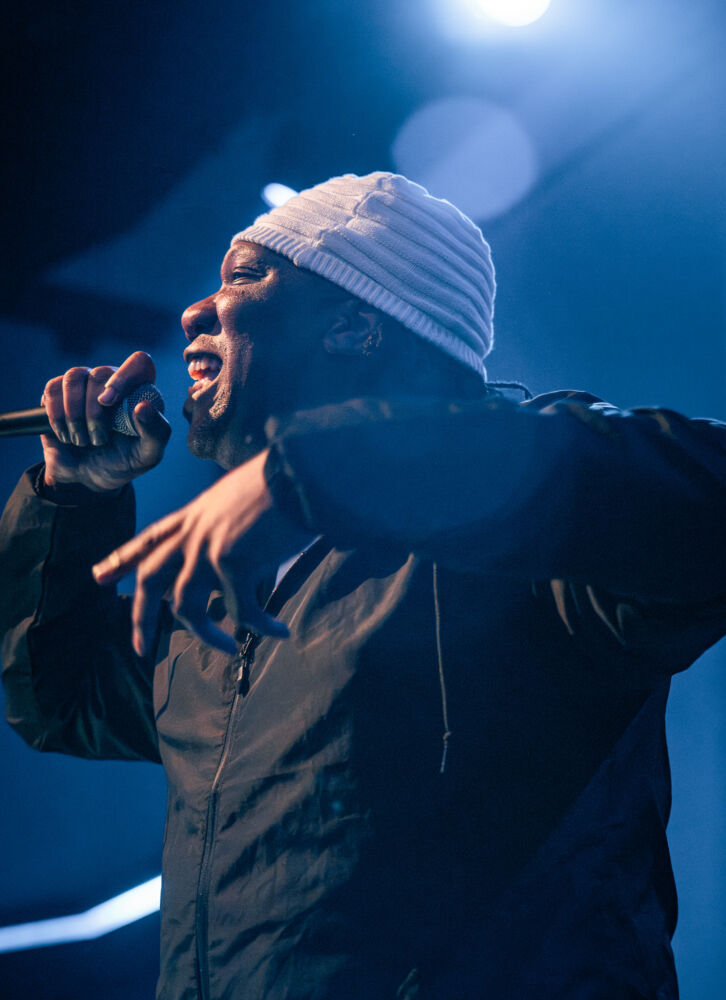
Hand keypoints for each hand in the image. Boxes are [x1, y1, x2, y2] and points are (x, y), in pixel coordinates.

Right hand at [41, 351, 170, 492]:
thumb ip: (156, 431)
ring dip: (75, 414)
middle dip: (95, 412)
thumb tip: (143, 407)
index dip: (123, 378)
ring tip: (82, 441)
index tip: (109, 403)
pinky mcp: (57, 393)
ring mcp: (83, 384)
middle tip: (99, 440)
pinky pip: (52, 390)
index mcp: (139, 390)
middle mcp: (112, 381)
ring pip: (74, 377)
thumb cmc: (123, 461)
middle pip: (101, 373)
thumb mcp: (148, 454)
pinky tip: (66, 435)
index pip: (139, 363)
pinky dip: (57, 416)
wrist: (88, 477)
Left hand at [91, 450, 312, 654]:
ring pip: (187, 607)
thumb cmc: (284, 483)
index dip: (122, 559)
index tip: (99, 576)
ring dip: (209, 636)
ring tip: (228, 648)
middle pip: (151, 580)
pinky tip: (279, 631)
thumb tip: (236, 567)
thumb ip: (226, 530)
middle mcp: (193, 533)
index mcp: (194, 514)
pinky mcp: (233, 563)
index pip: (149, 539)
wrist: (300, 472)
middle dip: (140, 618)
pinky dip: (261, 626)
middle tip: (140, 648)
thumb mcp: (239, 501)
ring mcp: (208, 548)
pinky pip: (242, 611)